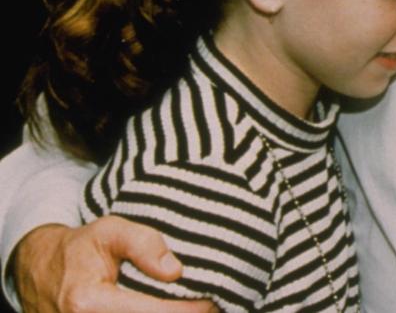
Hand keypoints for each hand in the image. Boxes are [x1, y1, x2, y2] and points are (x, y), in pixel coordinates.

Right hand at [13, 218, 216, 312]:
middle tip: (212, 305)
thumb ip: (143, 244)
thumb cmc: (80, 249)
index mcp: (89, 303)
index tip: (213, 299)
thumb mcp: (109, 231)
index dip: (190, 310)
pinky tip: (172, 309)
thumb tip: (175, 270)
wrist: (41, 273)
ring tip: (195, 307)